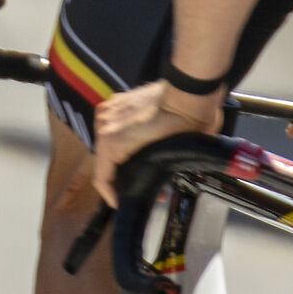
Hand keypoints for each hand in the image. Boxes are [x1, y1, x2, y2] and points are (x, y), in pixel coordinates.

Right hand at [92, 80, 220, 205]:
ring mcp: (108, 111)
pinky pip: (113, 125)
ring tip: (144, 165)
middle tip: (144, 187)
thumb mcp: (174, 156)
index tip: (123, 203)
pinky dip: (123, 137)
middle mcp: (104, 126)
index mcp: (112, 143)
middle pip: (105, 160)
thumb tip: (159, 187)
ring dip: (121, 155)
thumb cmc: (186, 123)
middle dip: (121, 176)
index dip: (111, 196)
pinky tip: (142, 143)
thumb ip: (156, 172)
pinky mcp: (117, 101)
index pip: (102, 177)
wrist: (190, 90)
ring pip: (108, 142)